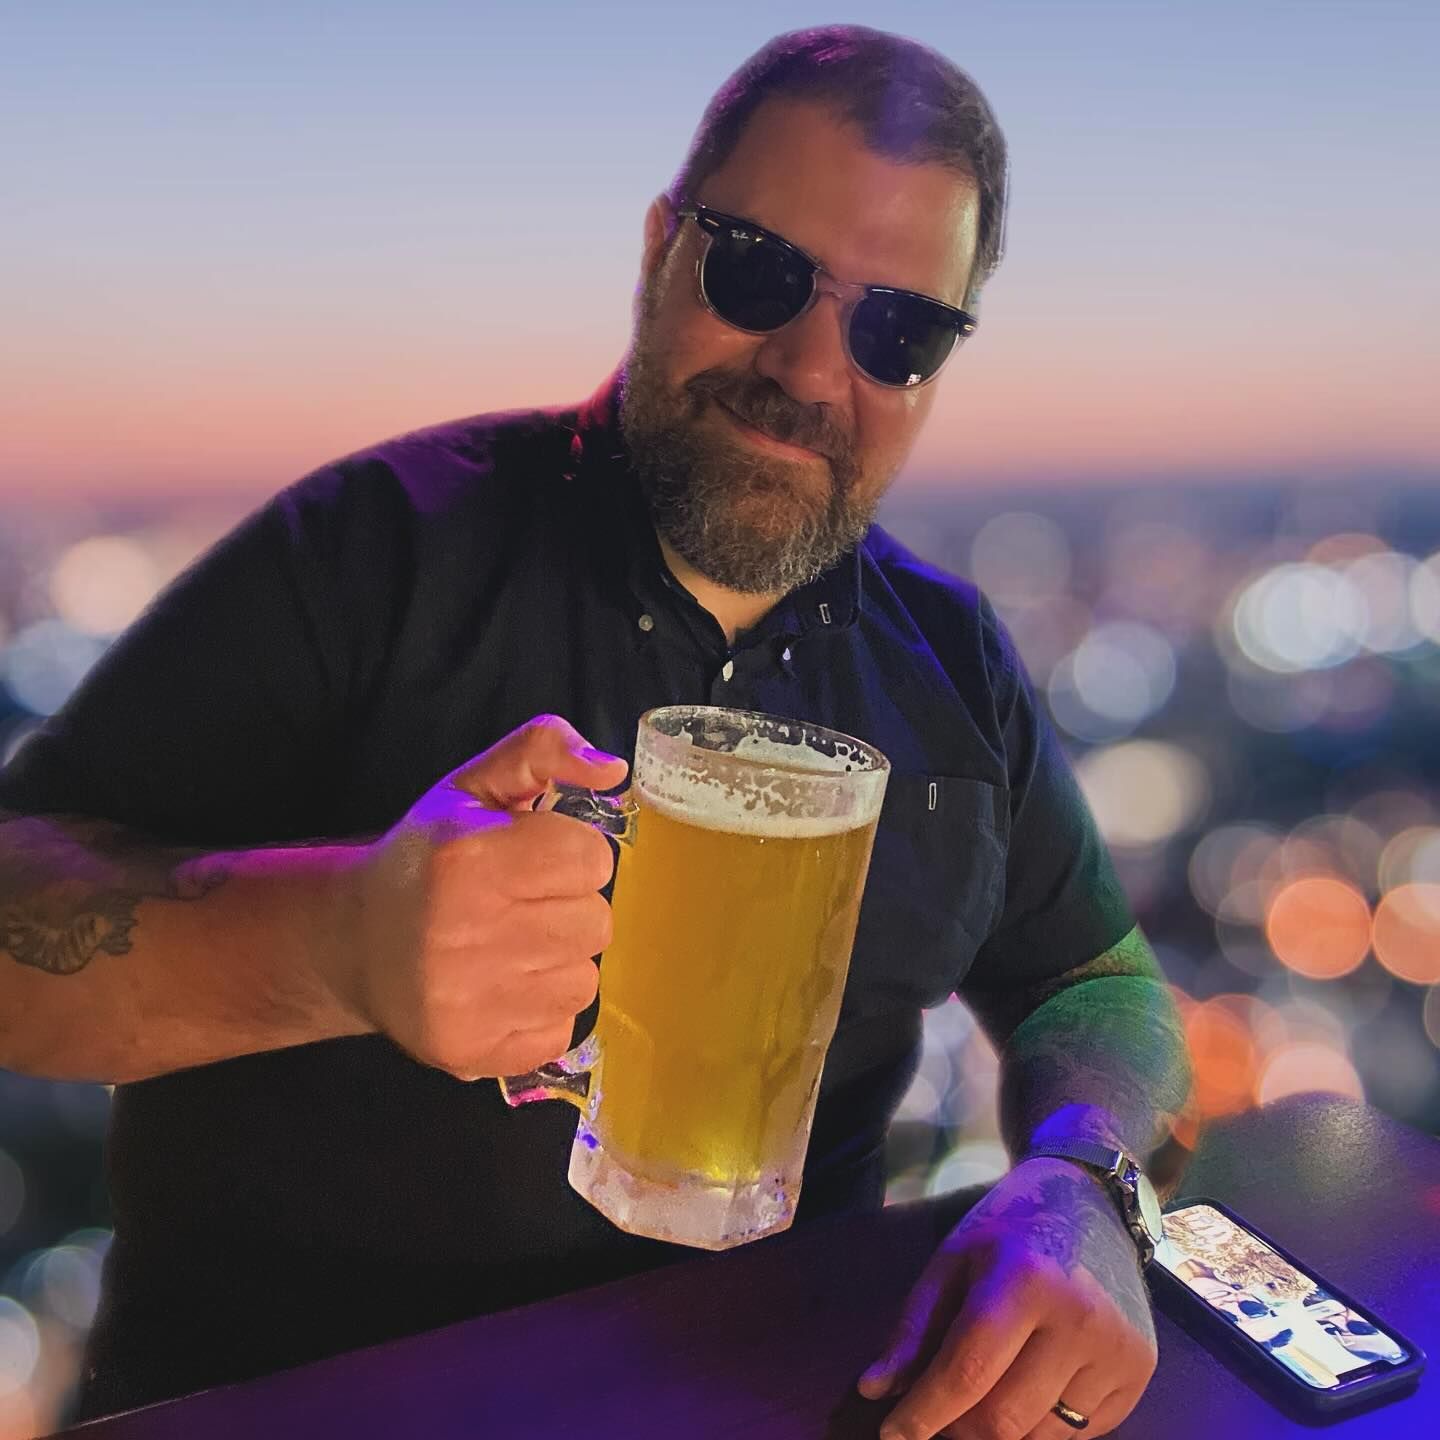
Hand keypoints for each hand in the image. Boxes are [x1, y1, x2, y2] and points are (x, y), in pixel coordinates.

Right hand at [323, 714, 628, 1078]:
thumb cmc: (428, 855)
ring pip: (585, 980)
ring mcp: (466, 1001)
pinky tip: (502, 987)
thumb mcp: (474, 784)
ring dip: (559, 960)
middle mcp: (464, 932)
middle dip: (569, 907)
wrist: (353, 941)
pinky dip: (542, 1010)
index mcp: (468, 858)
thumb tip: (613, 769)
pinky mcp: (470, 1052)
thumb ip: (542, 750)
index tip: (534, 859)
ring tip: (511, 945)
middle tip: (522, 903)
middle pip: (596, 922)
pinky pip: (562, 1030)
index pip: (591, 858)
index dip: (570, 853)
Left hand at [857, 1156, 1157, 1438]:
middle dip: (957, 1428)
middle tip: (939, 1412)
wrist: (1092, 1201)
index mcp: (1024, 1279)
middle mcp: (1079, 1319)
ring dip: (1000, 1430)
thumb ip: (914, 1328)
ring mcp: (1118, 1350)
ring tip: (984, 1393)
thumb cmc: (1011, 1228)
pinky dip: (1042, 1425)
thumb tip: (875, 1392)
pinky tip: (1030, 1384)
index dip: (923, 1414)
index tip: (891, 1433)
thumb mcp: (951, 1259)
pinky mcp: (1140, 1372)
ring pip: (1040, 1436)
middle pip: (1004, 1418)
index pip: (967, 1371)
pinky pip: (1080, 1432)